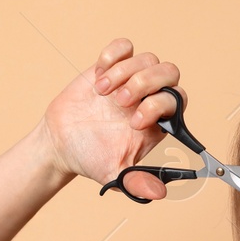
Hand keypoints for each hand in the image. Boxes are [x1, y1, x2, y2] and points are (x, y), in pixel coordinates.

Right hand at [38, 38, 182, 196]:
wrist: (62, 143)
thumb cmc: (92, 159)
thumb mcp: (115, 175)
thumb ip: (137, 183)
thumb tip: (159, 193)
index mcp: (158, 121)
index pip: (177, 100)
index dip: (160, 105)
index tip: (135, 122)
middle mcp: (149, 97)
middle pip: (169, 72)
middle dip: (147, 82)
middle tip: (121, 101)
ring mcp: (131, 80)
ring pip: (147, 58)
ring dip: (125, 73)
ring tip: (103, 94)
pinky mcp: (111, 67)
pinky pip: (124, 47)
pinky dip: (114, 55)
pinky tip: (100, 75)